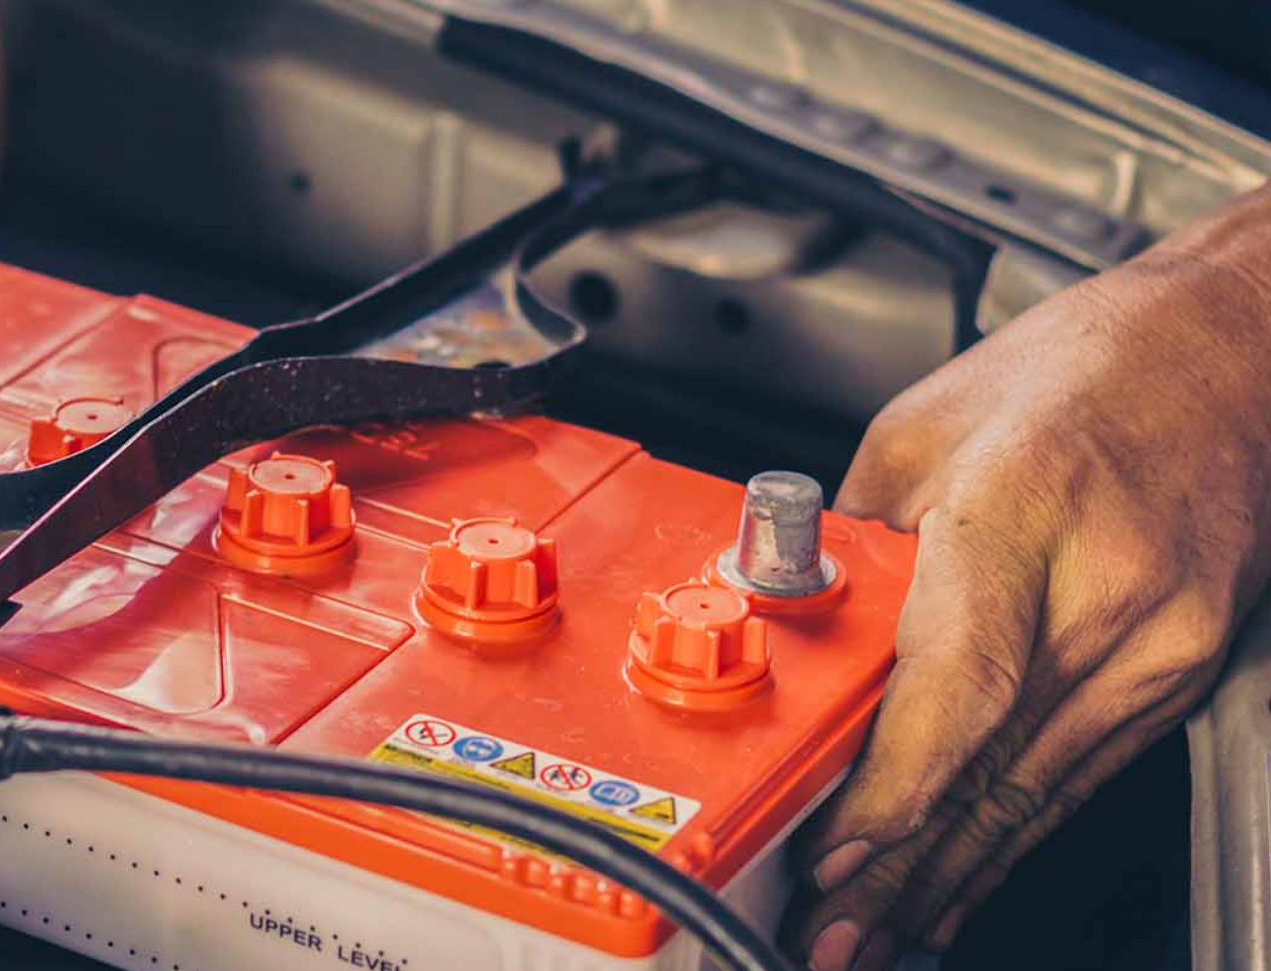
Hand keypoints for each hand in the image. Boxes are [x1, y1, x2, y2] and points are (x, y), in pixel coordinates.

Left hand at [786, 191, 1270, 969]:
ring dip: (951, 872)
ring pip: (1038, 787)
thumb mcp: (921, 432)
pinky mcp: (1183, 667)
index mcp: (1028, 505)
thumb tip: (796, 635)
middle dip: (904, 866)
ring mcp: (1163, 638)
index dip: (897, 787)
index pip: (962, 681)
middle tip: (832, 934)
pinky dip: (1013, 833)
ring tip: (878, 932)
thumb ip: (856, 548)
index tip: (839, 851)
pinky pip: (1080, 772)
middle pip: (995, 761)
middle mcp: (1111, 587)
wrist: (1226, 353)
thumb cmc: (1079, 371)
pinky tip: (963, 880)